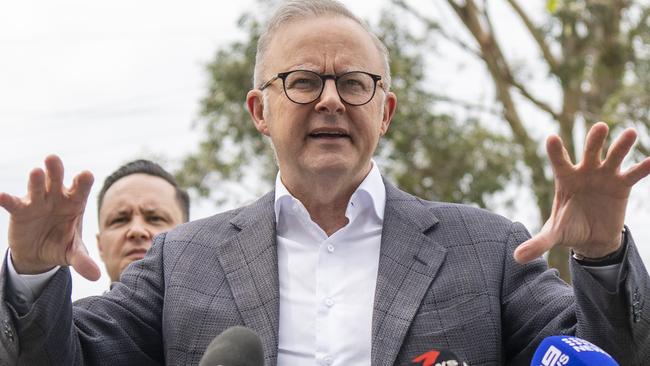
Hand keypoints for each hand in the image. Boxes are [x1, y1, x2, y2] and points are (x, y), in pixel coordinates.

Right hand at [0, 155, 99, 280]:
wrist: (38, 254)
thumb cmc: (61, 245)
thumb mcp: (72, 254)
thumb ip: (83, 261)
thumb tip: (95, 276)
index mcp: (75, 202)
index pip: (81, 188)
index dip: (82, 181)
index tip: (84, 175)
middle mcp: (57, 197)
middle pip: (58, 180)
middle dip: (56, 170)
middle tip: (53, 159)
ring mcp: (38, 202)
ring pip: (36, 187)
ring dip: (36, 180)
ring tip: (36, 172)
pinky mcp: (20, 211)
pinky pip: (13, 203)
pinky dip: (7, 199)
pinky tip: (1, 196)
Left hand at [514, 122, 649, 263]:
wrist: (592, 238)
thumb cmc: (569, 229)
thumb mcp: (553, 236)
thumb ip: (537, 243)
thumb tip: (516, 257)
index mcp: (565, 179)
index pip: (559, 162)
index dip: (555, 151)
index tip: (551, 138)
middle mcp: (585, 172)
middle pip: (589, 153)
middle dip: (594, 141)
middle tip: (600, 127)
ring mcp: (604, 176)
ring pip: (613, 158)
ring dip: (621, 146)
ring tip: (631, 133)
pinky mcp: (622, 185)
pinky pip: (634, 174)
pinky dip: (643, 167)